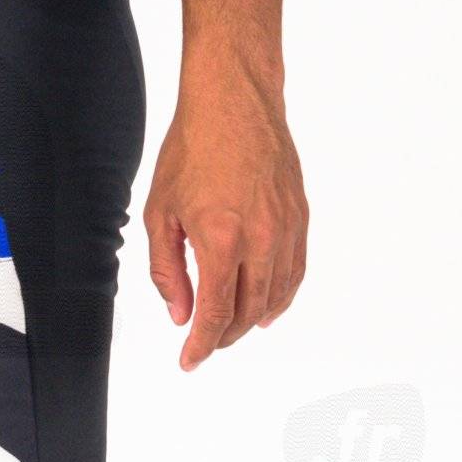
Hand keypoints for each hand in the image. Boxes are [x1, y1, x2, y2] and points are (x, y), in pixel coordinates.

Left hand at [143, 60, 306, 369]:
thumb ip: (167, 272)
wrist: (234, 101)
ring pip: (276, 297)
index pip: (215, 314)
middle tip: (204, 342)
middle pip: (247, 312)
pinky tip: (267, 306)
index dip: (201, 346)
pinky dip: (281, 296)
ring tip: (232, 329)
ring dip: (252, 321)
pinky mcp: (300, 217)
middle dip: (224, 336)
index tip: (189, 361)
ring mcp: (286, 228)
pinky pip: (295, 271)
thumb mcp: (160, 214)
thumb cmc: (192, 149)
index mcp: (220, 240)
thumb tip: (180, 314)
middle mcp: (260, 238)